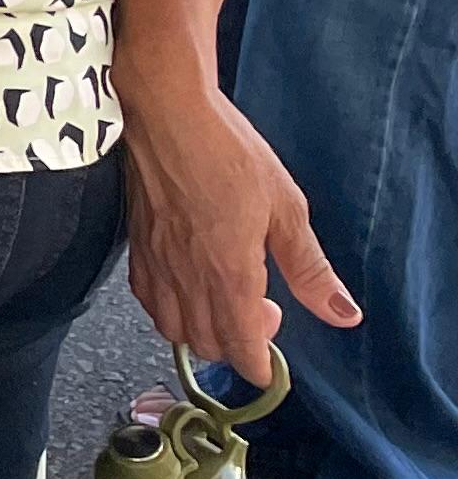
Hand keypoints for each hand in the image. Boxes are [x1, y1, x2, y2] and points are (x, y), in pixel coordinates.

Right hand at [119, 62, 358, 386]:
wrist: (166, 112)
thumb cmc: (227, 152)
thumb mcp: (286, 207)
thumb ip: (309, 268)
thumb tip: (342, 313)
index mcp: (229, 273)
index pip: (240, 347)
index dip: (258, 366)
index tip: (271, 361)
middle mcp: (187, 277)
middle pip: (206, 343)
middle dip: (236, 344)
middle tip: (259, 312)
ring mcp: (156, 262)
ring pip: (171, 328)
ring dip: (200, 331)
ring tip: (222, 304)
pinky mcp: (135, 244)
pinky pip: (146, 300)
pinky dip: (167, 310)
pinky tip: (183, 289)